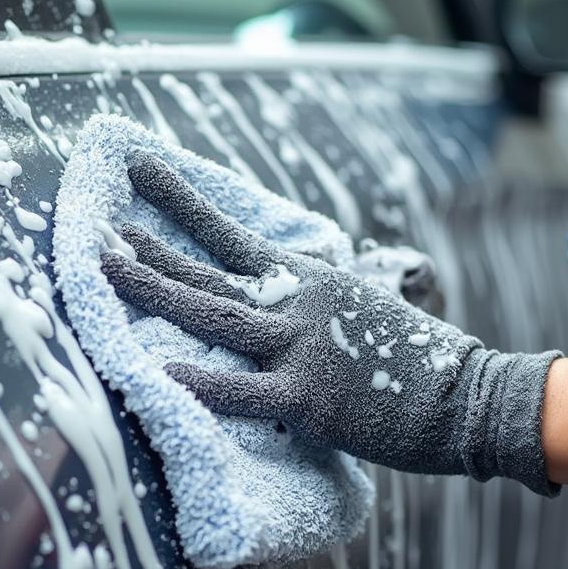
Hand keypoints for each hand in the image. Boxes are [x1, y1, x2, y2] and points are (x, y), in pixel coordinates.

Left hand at [101, 152, 560, 493]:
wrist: (468, 396)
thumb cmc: (416, 360)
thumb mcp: (363, 308)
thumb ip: (316, 299)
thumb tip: (283, 295)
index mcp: (310, 280)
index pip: (233, 235)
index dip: (183, 202)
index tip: (140, 170)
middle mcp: (299, 303)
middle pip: (210, 268)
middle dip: (150, 246)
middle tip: (99, 224)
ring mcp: (301, 347)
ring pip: (214, 312)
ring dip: (155, 289)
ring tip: (104, 266)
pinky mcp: (308, 397)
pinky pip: (242, 391)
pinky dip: (200, 384)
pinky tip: (155, 374)